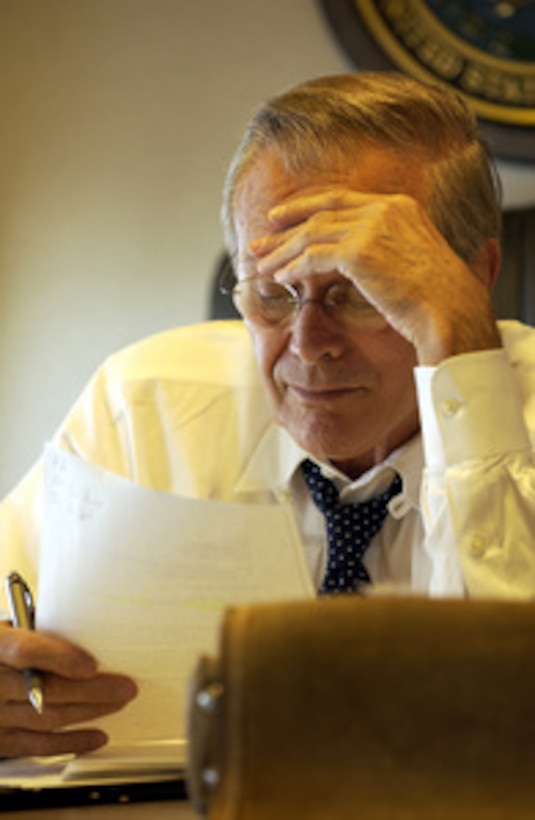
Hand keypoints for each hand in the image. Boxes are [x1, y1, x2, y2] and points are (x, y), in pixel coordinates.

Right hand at [0, 623, 136, 757]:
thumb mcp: (7, 626)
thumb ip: (33, 630)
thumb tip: (81, 629)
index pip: (23, 651)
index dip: (59, 658)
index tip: (91, 664)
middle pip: (44, 690)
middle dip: (91, 690)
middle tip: (124, 686)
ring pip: (47, 719)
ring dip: (89, 712)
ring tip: (118, 702)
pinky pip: (37, 746)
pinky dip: (70, 742)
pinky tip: (96, 736)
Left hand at [249, 187, 501, 364]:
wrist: (451, 310)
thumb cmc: (438, 297)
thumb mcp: (413, 260)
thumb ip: (386, 250)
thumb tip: (358, 262)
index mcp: (399, 206)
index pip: (340, 198)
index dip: (307, 207)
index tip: (283, 218)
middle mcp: (384, 209)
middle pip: (320, 212)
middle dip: (285, 226)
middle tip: (260, 239)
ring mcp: (372, 227)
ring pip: (312, 233)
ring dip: (283, 250)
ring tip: (261, 264)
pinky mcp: (360, 252)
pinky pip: (314, 257)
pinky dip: (294, 267)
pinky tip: (281, 277)